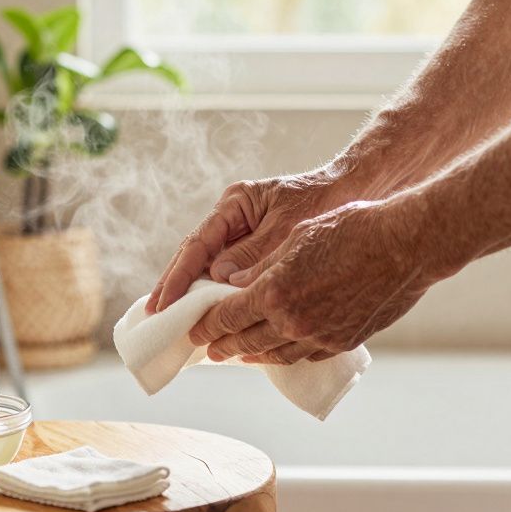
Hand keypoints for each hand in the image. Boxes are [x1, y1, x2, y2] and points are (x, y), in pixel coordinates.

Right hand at [147, 170, 354, 313]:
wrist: (355, 190)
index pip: (198, 243)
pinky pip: (231, 274)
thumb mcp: (287, 227)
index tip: (164, 301)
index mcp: (235, 203)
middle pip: (195, 255)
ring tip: (175, 321)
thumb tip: (219, 278)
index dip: (179, 275)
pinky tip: (212, 315)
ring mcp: (242, 234)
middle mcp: (233, 218)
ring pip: (210, 267)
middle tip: (155, 315)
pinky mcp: (255, 250)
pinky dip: (221, 294)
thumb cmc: (323, 201)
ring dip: (195, 293)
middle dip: (175, 285)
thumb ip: (254, 253)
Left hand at [189, 195, 457, 363]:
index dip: (207, 325)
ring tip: (238, 355)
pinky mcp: (342, 341)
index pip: (227, 316)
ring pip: (274, 354)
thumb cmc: (351, 229)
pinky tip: (277, 352)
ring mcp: (319, 336)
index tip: (193, 329)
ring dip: (252, 354)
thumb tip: (231, 281)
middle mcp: (292, 321)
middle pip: (246, 340)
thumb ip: (260, 266)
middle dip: (223, 345)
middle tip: (208, 350)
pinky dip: (284, 355)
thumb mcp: (296, 238)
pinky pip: (304, 355)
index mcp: (274, 292)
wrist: (405, 246)